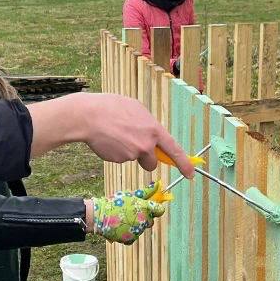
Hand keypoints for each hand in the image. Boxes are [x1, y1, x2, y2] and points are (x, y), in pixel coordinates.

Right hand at [28, 93, 195, 175]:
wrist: (88, 116)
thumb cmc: (111, 107)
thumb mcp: (135, 109)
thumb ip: (147, 124)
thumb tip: (152, 134)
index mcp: (153, 130)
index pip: (174, 150)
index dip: (184, 163)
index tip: (191, 173)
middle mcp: (145, 144)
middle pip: (152, 163)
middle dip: (146, 160)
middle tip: (134, 147)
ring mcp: (132, 154)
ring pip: (134, 159)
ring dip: (128, 152)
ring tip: (115, 135)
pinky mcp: (119, 160)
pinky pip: (121, 158)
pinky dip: (116, 151)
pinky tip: (108, 139)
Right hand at [89, 187, 166, 244]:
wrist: (99, 216)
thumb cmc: (115, 202)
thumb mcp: (131, 195)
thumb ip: (146, 192)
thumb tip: (156, 184)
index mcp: (145, 208)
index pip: (160, 210)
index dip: (156, 208)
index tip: (150, 207)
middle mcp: (143, 220)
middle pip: (151, 220)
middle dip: (144, 217)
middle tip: (132, 212)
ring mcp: (137, 231)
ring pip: (141, 228)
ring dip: (136, 224)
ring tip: (123, 219)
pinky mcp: (131, 239)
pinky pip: (134, 236)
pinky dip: (129, 233)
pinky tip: (121, 226)